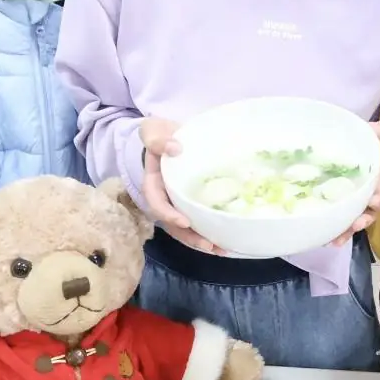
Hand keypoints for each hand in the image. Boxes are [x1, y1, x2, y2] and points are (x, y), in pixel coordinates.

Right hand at [137, 117, 223, 254]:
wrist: (171, 134)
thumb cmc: (160, 134)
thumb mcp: (153, 130)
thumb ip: (157, 139)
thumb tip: (175, 148)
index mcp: (153, 183)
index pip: (156, 203)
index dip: (168, 214)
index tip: (185, 221)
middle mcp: (165, 198)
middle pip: (172, 224)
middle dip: (189, 237)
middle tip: (209, 245)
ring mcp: (178, 202)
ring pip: (185, 228)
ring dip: (201, 241)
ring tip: (221, 249)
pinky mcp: (191, 202)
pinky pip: (197, 221)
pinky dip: (209, 231)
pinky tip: (226, 240)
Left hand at [331, 120, 379, 245]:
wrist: (331, 145)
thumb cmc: (351, 141)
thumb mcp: (363, 134)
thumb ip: (375, 132)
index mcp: (373, 179)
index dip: (378, 198)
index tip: (373, 202)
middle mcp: (364, 194)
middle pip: (368, 213)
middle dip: (362, 221)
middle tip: (354, 226)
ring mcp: (351, 203)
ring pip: (353, 221)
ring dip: (347, 231)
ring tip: (336, 239)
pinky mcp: (336, 208)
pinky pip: (338, 224)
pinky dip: (334, 233)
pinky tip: (325, 240)